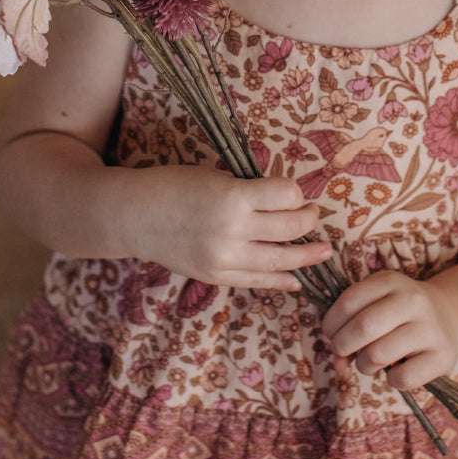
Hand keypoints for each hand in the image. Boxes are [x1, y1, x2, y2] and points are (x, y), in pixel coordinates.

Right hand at [128, 167, 330, 290]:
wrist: (134, 216)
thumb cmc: (172, 185)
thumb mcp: (214, 176)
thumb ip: (248, 189)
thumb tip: (286, 198)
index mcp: (233, 197)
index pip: (286, 194)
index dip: (296, 191)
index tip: (295, 191)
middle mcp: (233, 230)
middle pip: (290, 227)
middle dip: (307, 218)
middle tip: (312, 213)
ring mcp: (225, 258)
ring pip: (280, 260)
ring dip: (306, 255)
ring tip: (323, 252)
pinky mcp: (216, 276)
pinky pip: (257, 282)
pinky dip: (280, 281)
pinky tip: (296, 279)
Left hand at [320, 270, 457, 390]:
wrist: (448, 317)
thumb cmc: (399, 313)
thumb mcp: (377, 302)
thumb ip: (350, 322)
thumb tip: (338, 360)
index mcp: (390, 281)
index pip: (348, 302)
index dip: (331, 324)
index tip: (331, 333)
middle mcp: (413, 301)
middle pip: (362, 328)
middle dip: (342, 346)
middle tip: (343, 351)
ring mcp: (430, 329)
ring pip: (378, 355)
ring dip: (364, 365)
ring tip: (369, 362)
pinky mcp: (442, 357)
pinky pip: (401, 378)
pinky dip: (391, 380)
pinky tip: (395, 370)